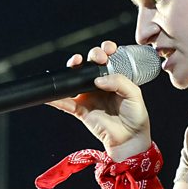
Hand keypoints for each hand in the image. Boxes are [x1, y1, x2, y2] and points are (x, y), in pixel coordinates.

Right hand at [47, 40, 151, 160]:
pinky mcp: (81, 110)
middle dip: (92, 55)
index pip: (107, 59)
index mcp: (114, 78)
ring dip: (73, 68)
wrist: (130, 138)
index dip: (105, 50)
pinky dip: (56, 99)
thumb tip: (99, 78)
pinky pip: (66, 103)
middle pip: (90, 64)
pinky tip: (52, 95)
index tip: (108, 49)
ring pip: (75, 78)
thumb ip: (119, 81)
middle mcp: (100, 85)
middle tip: (98, 58)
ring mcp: (89, 96)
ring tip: (75, 63)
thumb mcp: (134, 94)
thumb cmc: (135, 116)